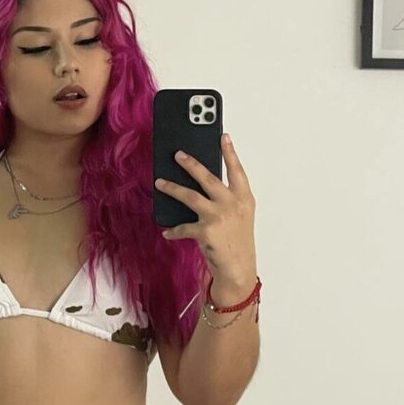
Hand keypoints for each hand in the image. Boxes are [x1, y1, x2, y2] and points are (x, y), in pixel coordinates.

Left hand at [155, 134, 256, 286]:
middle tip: (178, 154)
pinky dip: (173, 230)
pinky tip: (167, 231)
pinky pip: (183, 227)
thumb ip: (226, 199)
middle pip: (208, 177)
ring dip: (172, 188)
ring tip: (159, 183)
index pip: (237, 171)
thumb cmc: (237, 241)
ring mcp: (218, 217)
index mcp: (244, 198)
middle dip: (190, 163)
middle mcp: (232, 204)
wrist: (238, 268)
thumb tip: (200, 184)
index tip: (223, 136)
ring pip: (189, 196)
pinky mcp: (205, 231)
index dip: (230, 153)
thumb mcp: (239, 216)